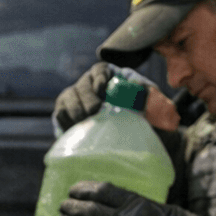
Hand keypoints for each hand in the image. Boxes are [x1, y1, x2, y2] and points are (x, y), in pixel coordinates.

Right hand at [54, 64, 181, 132]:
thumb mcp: (155, 111)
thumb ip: (152, 99)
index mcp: (112, 80)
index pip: (100, 70)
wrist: (134, 145)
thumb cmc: (146, 125)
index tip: (101, 88)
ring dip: (74, 109)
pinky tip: (74, 128)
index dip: (98, 76)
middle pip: (82, 85)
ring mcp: (77, 101)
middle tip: (93, 111)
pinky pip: (60, 113)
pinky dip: (65, 120)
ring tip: (83, 121)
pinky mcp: (66, 116)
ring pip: (67, 98)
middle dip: (86, 97)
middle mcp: (91, 87)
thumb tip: (140, 86)